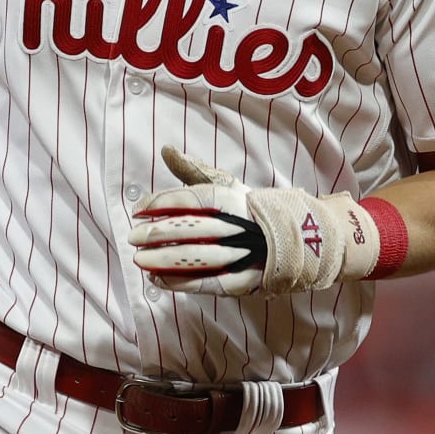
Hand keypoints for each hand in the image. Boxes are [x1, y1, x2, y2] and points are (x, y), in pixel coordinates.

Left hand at [128, 146, 382, 295]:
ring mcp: (244, 254)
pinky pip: (209, 283)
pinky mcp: (245, 279)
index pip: (192, 198)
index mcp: (234, 198)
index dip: (162, 203)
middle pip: (193, 228)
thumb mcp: (228, 186)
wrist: (302, 239)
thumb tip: (165, 150)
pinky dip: (181, 283)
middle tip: (132, 236)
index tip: (138, 209)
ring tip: (140, 260)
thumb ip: (194, 171)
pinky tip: (158, 280)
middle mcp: (239, 225)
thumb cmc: (253, 209)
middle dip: (159, 233)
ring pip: (200, 257)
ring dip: (166, 261)